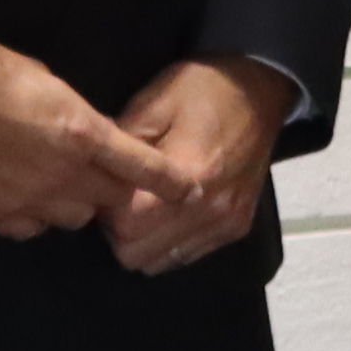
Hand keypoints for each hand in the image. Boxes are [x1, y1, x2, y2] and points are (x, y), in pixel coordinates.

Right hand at [0, 42, 171, 240]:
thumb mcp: (50, 82)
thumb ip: (77, 119)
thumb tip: (89, 138)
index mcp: (82, 134)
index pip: (142, 168)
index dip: (169, 182)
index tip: (190, 191)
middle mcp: (63, 174)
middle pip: (111, 200)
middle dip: (112, 189)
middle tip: (95, 173)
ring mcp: (29, 200)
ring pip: (72, 219)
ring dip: (71, 204)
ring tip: (49, 182)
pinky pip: (30, 228)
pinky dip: (31, 216)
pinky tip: (15, 194)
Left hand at [102, 59, 287, 274]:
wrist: (258, 88)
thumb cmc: (200, 90)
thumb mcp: (152, 104)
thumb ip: (120, 147)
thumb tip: (91, 174)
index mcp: (188, 174)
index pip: (126, 227)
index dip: (106, 211)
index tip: (107, 190)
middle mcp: (210, 209)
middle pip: (139, 255)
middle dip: (121, 232)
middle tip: (123, 200)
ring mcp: (225, 223)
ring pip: (161, 262)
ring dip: (145, 240)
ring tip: (146, 206)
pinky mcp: (237, 228)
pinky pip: (188, 256)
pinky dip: (171, 241)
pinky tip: (171, 212)